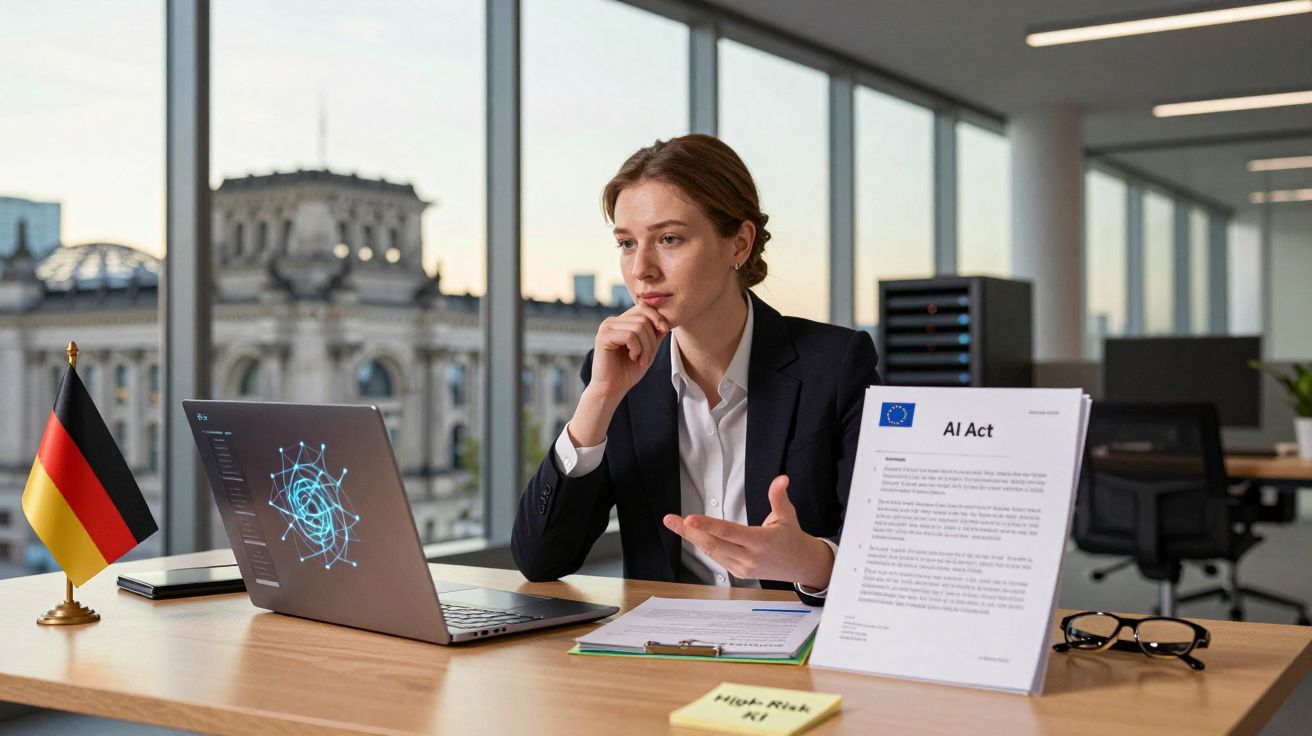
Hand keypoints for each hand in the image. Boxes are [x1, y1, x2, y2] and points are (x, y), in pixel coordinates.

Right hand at [586, 304, 670, 400]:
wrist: (612, 389)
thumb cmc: (628, 371)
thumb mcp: (648, 349)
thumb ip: (655, 333)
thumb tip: (666, 320)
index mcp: (621, 321)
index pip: (643, 308)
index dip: (657, 317)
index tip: (665, 331)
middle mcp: (612, 321)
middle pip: (643, 318)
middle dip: (652, 339)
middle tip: (647, 357)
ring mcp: (606, 328)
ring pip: (638, 327)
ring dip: (646, 347)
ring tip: (641, 360)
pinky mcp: (603, 337)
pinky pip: (630, 336)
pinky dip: (637, 349)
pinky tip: (632, 358)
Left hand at [663, 475, 834, 589]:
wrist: (801, 565)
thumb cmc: (793, 539)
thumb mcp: (787, 515)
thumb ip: (778, 496)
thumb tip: (781, 478)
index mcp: (761, 541)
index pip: (729, 532)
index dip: (707, 525)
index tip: (689, 519)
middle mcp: (750, 557)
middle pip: (713, 544)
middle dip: (689, 532)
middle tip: (670, 520)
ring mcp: (743, 568)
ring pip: (712, 552)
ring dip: (692, 538)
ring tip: (675, 524)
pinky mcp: (739, 573)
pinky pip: (717, 558)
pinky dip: (704, 546)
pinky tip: (692, 535)